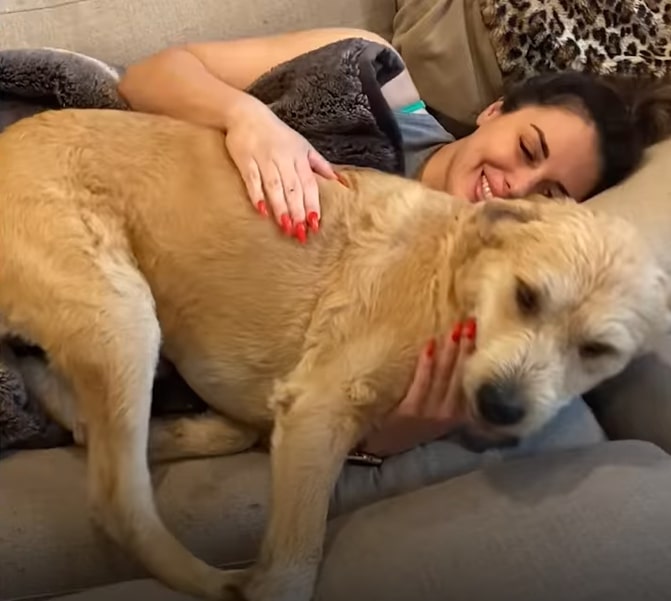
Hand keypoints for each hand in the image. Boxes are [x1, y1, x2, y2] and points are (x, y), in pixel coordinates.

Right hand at [224, 95, 336, 241]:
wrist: (247, 114)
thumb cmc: (278, 134)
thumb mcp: (303, 146)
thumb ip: (321, 166)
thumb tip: (342, 182)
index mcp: (299, 157)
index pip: (309, 184)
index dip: (312, 204)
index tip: (315, 224)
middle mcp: (283, 159)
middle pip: (293, 188)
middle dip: (298, 212)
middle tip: (300, 234)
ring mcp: (264, 159)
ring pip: (274, 186)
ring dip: (280, 208)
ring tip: (285, 227)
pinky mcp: (245, 160)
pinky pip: (252, 179)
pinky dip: (256, 195)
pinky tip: (261, 211)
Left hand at [360, 319, 476, 456]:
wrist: (381, 449)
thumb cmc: (406, 428)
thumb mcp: (433, 414)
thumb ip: (445, 394)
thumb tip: (454, 358)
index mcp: (457, 415)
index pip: (470, 380)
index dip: (475, 354)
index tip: (480, 332)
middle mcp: (448, 415)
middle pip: (460, 374)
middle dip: (467, 346)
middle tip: (471, 322)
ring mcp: (431, 414)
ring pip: (444, 375)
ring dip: (450, 350)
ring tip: (455, 328)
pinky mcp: (411, 412)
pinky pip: (422, 383)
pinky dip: (426, 363)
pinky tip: (429, 344)